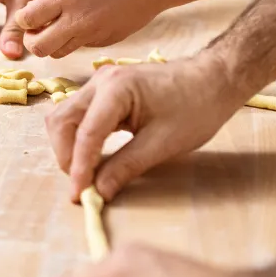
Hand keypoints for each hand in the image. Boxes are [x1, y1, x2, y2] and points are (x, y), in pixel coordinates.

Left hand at [14, 0, 175, 58]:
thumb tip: (37, 17)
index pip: (27, 19)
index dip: (24, 20)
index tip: (29, 15)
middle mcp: (77, 18)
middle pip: (39, 47)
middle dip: (34, 41)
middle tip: (39, 30)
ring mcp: (93, 33)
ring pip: (59, 52)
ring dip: (54, 44)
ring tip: (61, 28)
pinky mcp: (107, 41)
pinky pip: (82, 47)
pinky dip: (78, 40)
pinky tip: (88, 23)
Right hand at [46, 56, 245, 200]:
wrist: (214, 80)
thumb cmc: (196, 107)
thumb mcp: (163, 144)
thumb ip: (126, 167)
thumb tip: (99, 191)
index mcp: (116, 89)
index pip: (86, 134)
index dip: (80, 168)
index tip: (80, 195)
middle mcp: (101, 81)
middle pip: (61, 121)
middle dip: (66, 156)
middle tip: (83, 185)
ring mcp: (100, 83)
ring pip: (65, 117)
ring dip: (69, 147)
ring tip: (86, 173)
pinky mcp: (105, 90)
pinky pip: (78, 115)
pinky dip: (79, 138)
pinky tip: (93, 157)